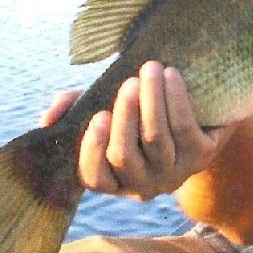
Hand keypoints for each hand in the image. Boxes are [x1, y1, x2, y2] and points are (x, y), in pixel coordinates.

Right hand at [41, 62, 231, 200]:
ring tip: (151, 68)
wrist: (203, 111)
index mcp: (115, 178)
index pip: (94, 177)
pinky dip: (176, 98)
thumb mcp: (107, 107)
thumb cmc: (142, 110)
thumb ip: (75, 109)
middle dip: (125, 116)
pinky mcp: (201, 156)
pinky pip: (184, 127)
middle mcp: (142, 184)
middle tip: (129, 82)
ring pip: (156, 138)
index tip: (97, 115)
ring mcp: (173, 173)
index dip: (92, 149)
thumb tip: (49, 114)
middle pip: (125, 155)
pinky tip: (171, 75)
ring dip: (152, 100)